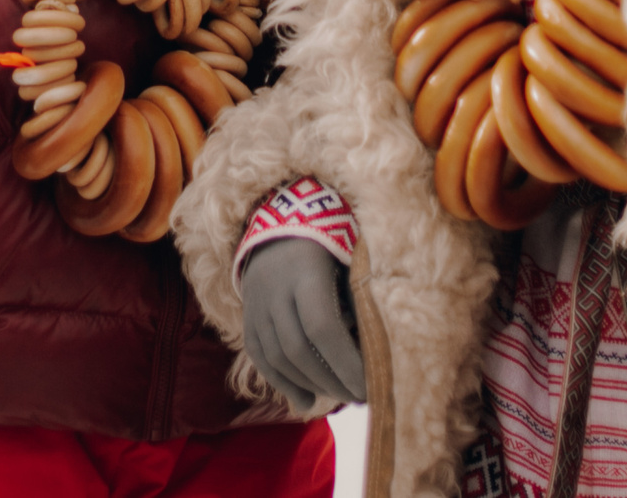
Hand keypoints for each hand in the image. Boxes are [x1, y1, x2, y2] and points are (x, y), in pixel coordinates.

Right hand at [239, 237, 366, 411]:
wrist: (279, 225)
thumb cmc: (328, 242)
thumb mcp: (347, 258)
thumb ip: (358, 297)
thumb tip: (379, 347)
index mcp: (304, 272)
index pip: (322, 328)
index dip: (345, 363)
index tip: (370, 385)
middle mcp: (274, 290)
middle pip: (299, 349)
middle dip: (332, 380)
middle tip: (361, 397)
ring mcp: (256, 304)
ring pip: (278, 357)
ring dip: (311, 384)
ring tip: (341, 395)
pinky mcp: (247, 316)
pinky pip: (260, 357)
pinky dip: (283, 383)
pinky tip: (307, 402)